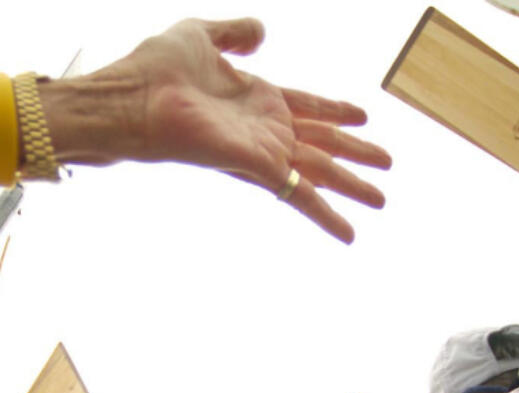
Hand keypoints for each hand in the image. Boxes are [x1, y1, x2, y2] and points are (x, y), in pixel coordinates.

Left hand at [68, 18, 391, 242]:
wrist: (131, 99)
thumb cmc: (154, 69)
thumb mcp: (200, 35)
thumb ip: (233, 33)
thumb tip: (261, 33)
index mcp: (254, 98)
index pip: (306, 105)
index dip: (335, 109)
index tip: (362, 116)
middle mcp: (262, 128)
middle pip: (320, 143)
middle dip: (355, 155)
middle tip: (387, 166)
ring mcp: (261, 150)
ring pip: (319, 172)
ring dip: (352, 186)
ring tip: (381, 200)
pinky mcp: (256, 166)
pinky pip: (299, 194)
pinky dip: (326, 215)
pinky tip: (349, 234)